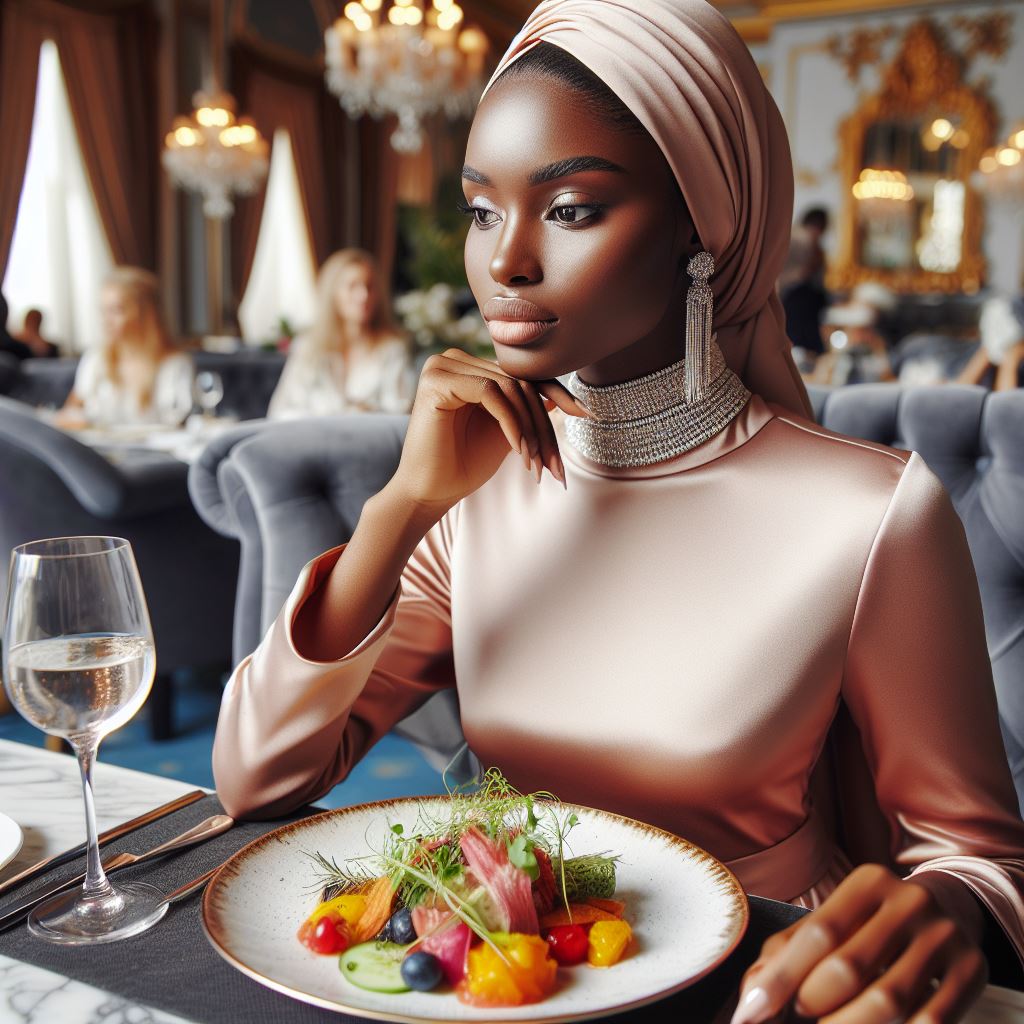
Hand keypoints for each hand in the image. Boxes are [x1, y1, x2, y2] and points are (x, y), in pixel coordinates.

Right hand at [389, 348, 589, 515]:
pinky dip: (511, 423)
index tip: (587, 414)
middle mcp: (456, 358)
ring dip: (530, 429)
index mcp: (471, 367)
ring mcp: (443, 364)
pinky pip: (490, 392)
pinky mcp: (436, 379)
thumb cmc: (464, 465)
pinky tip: (519, 451)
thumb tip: (562, 397)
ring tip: (535, 465)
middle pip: (519, 382)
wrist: (430, 492)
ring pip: (509, 386)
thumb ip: (527, 410)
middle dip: (543, 425)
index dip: (557, 393)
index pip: (523, 374)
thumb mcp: (508, 432)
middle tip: (556, 466)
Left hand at [731, 864, 986, 1023]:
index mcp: (868, 882)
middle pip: (848, 969)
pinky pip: (931, 1021)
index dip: (782, 978)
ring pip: (888, 1001)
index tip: (752, 1013)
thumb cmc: (874, 920)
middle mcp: (908, 902)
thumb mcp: (835, 917)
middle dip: (812, 1003)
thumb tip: (752, 996)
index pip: (817, 934)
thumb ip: (790, 950)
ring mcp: (944, 936)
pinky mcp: (972, 971)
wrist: (951, 907)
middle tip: (798, 1017)